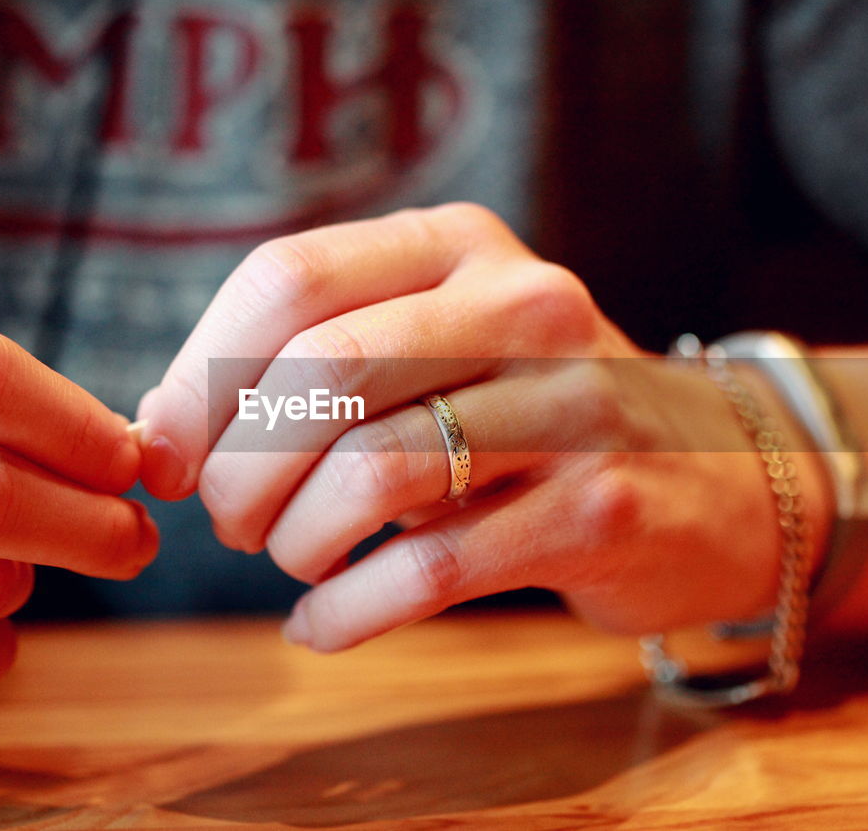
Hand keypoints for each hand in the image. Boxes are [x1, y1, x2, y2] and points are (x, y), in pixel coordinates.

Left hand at [138, 204, 809, 650]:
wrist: (713, 476)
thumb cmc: (527, 415)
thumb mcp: (432, 348)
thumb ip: (304, 365)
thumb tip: (154, 427)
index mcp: (458, 244)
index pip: (287, 279)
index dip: (200, 374)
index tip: (170, 449)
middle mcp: (522, 303)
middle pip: (320, 373)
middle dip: (238, 468)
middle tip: (229, 520)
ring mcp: (573, 403)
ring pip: (370, 475)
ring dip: (291, 542)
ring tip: (290, 561)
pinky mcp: (601, 508)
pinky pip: (429, 572)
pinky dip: (345, 613)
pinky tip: (321, 624)